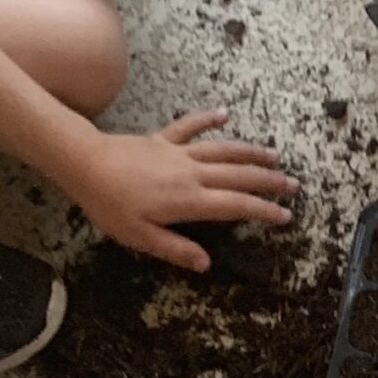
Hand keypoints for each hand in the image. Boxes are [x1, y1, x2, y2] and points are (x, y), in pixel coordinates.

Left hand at [69, 112, 294, 272]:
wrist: (84, 162)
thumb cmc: (110, 204)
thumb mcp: (141, 237)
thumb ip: (176, 249)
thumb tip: (206, 264)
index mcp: (190, 200)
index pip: (237, 206)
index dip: (264, 211)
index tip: (285, 216)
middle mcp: (193, 174)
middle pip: (239, 176)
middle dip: (269, 181)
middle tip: (293, 185)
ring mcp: (179, 154)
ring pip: (224, 151)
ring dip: (251, 153)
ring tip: (274, 156)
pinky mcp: (163, 140)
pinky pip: (190, 127)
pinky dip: (207, 119)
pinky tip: (224, 114)